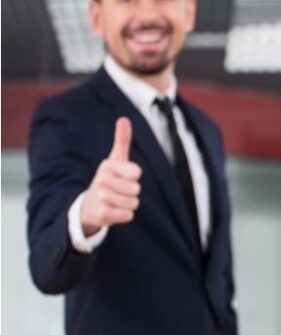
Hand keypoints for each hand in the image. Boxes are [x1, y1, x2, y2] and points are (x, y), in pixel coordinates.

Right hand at [80, 117, 140, 235]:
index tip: (122, 177)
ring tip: (116, 201)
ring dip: (128, 205)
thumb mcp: (115, 160)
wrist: (88, 206)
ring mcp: (101, 197)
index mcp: (107, 166)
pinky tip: (114, 212)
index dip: (133, 178)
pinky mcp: (103, 214)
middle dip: (132, 193)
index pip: (137, 173)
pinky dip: (125, 215)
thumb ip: (121, 141)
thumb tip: (124, 119)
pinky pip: (128, 215)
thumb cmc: (108, 180)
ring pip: (134, 203)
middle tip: (118, 192)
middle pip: (136, 189)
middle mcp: (102, 179)